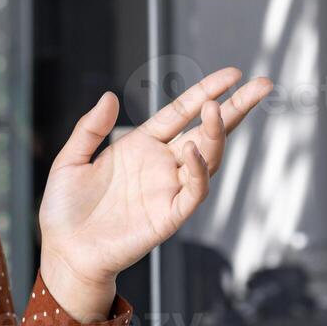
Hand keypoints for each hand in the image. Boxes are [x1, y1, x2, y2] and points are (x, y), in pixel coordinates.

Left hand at [39, 68, 272, 319]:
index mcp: (141, 145)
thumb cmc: (66, 209)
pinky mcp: (169, 216)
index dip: (205, 92)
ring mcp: (168, 189)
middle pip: (205, 131)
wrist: (64, 251)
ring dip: (215, 134)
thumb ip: (90, 129)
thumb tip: (110, 96)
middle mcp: (161, 164)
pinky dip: (198, 171)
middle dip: (235, 108)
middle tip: (262, 85)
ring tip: (218, 109)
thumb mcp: (70, 160)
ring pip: (206, 158)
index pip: (181, 112)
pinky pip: (193, 191)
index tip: (233, 74)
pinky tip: (192, 149)